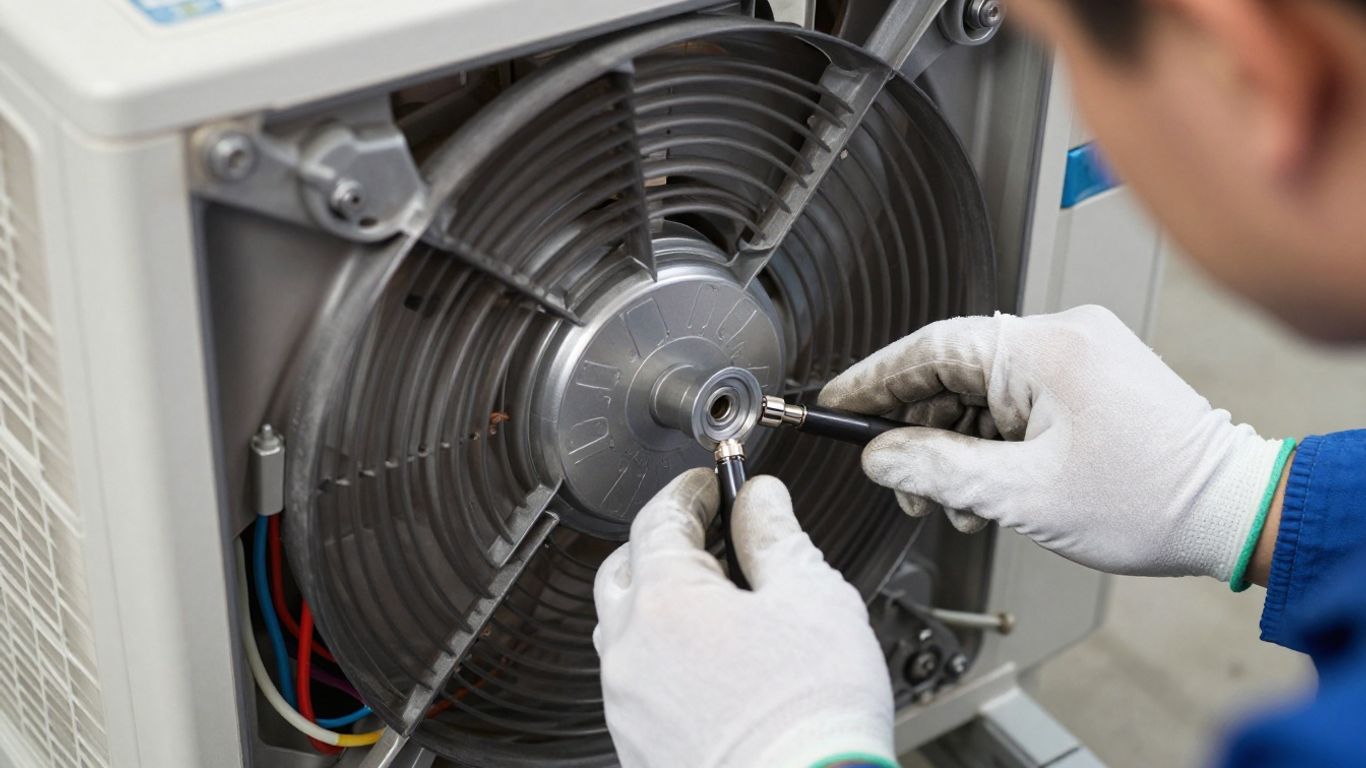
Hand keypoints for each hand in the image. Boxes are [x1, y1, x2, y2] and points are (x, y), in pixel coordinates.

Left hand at [593, 469, 895, 767]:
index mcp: (665, 601)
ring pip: (625, 634)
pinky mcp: (636, 747)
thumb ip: (777, 536)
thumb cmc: (814, 717)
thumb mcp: (813, 598)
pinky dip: (665, 661)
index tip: (711, 484)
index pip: (658, 518)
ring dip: (660, 607)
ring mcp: (627, 705)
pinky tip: (714, 668)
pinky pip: (638, 685)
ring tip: (719, 607)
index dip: (690, 492)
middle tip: (709, 537)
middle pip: (624, 572)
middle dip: (661, 545)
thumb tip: (761, 499)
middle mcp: (629, 652)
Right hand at [819, 305, 1291, 580]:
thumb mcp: (1021, 494)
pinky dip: (992, 440)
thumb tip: (879, 457)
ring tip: (956, 503)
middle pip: (953, 370)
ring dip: (957, 444)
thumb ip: (937, 469)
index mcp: (1044, 349)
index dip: (873, 380)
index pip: (929, 348)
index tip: (835, 404)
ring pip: (982, 390)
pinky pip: (1017, 399)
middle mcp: (1062, 336)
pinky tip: (988, 487)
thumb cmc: (1148, 500)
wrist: (1234, 512)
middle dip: (919, 430)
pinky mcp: (1090, 377)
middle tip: (899, 483)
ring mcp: (1079, 353)